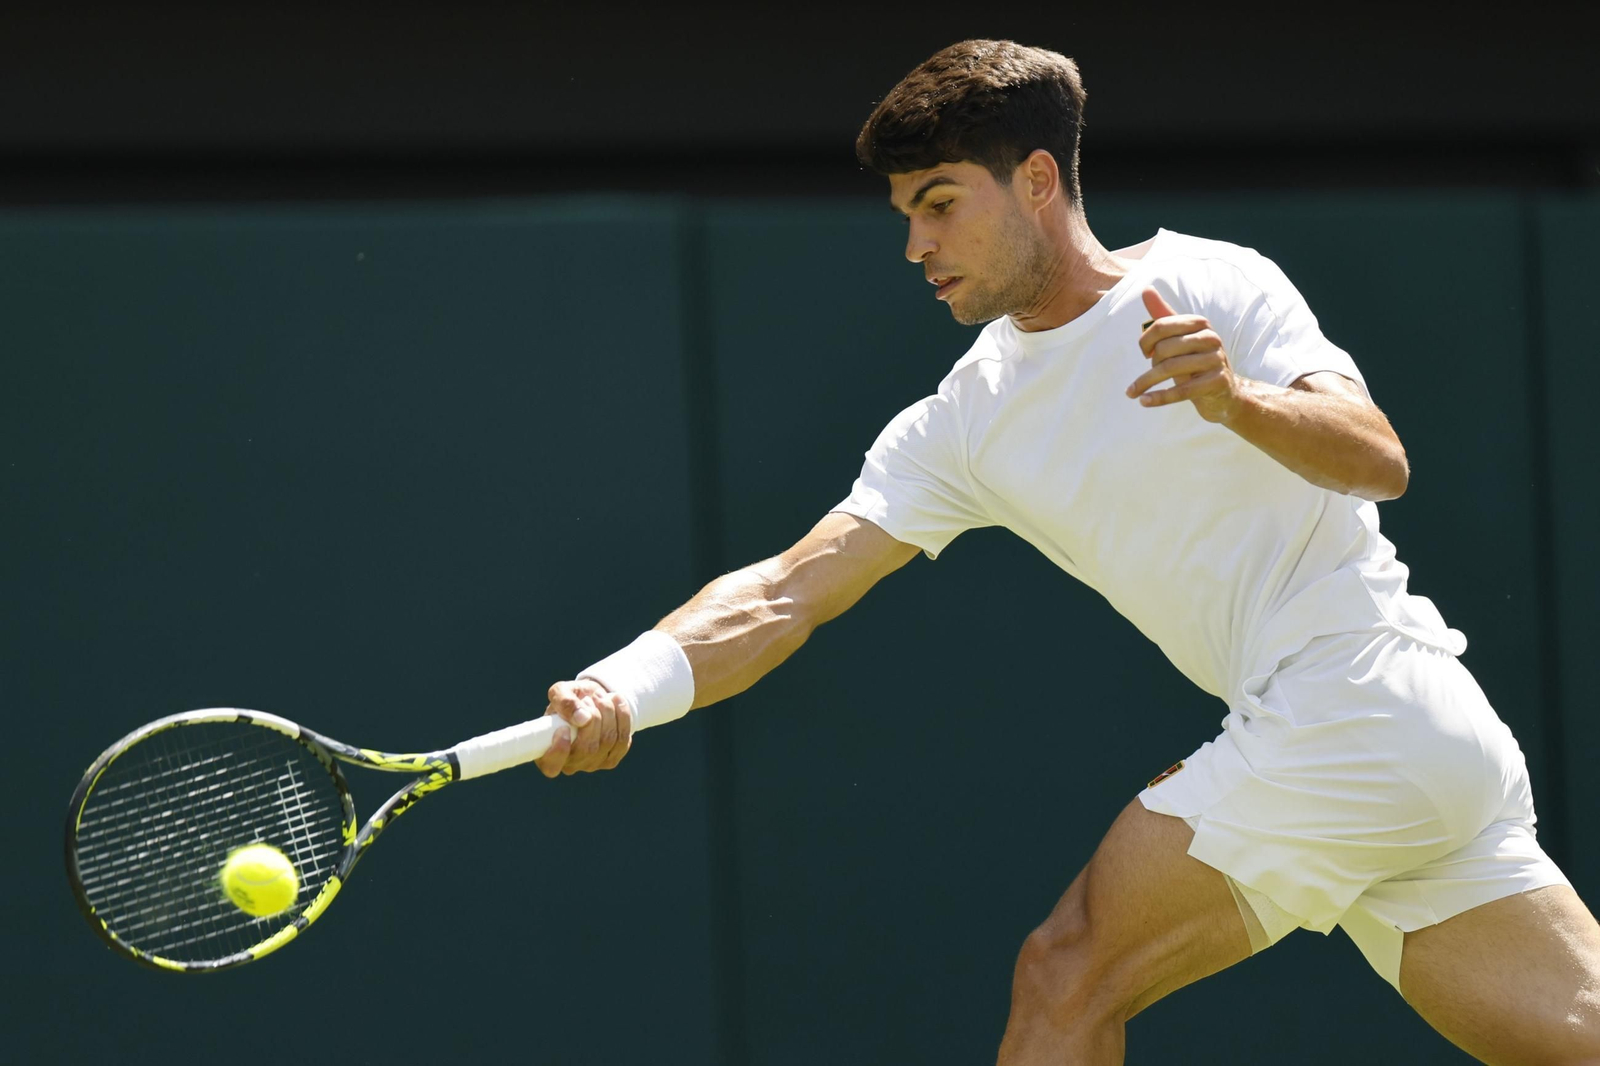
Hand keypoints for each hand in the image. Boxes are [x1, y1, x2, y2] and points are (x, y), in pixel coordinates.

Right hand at [532, 679, 634, 777]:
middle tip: (589, 699)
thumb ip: (565, 702)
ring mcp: (591, 765)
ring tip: (601, 697)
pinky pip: (622, 741)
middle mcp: (569, 764)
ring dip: (608, 713)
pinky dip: (622, 717)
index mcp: (547, 752)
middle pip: (587, 749)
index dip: (558, 751)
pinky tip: (616, 702)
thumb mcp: (561, 692)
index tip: (564, 729)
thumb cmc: (570, 698)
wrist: (592, 699)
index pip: (551, 766)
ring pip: (607, 741)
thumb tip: (582, 718)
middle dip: (593, 718)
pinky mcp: (610, 760)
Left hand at [1126, 288, 1242, 423]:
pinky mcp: (1217, 382)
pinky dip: (1159, 398)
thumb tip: (1146, 289)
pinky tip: (1143, 402)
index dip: (1145, 341)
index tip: (1144, 353)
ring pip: (1170, 369)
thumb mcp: (1180, 339)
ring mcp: (1216, 360)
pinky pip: (1181, 391)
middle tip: (1147, 376)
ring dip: (1146, 383)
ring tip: (1132, 393)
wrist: (1225, 393)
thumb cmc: (1195, 363)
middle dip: (1149, 364)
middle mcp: (1210, 338)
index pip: (1161, 326)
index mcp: (1200, 323)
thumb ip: (1163, 316)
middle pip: (1164, 348)